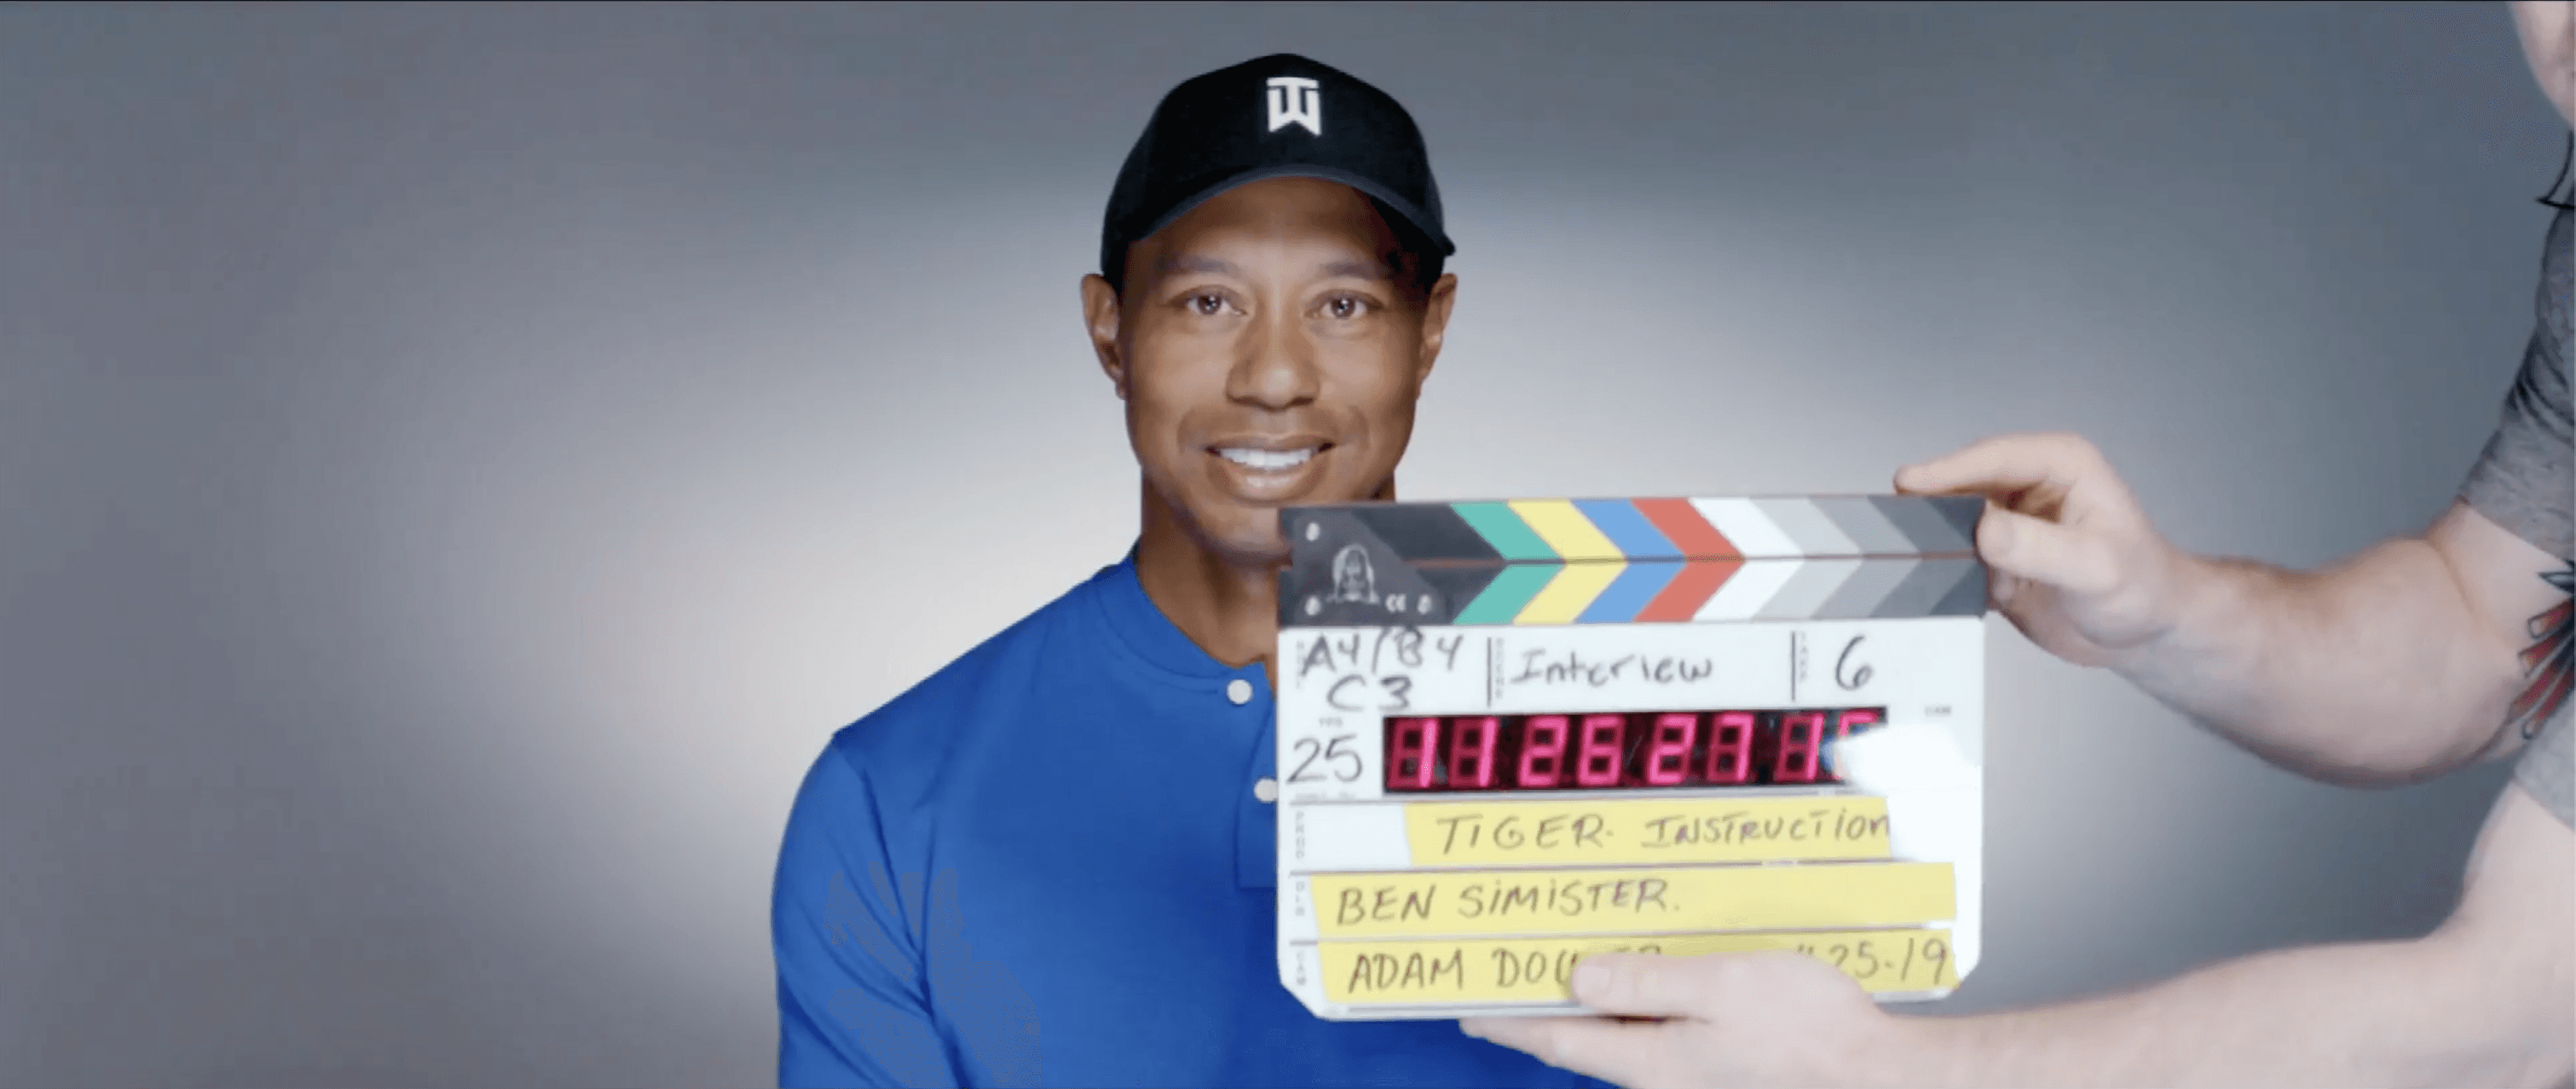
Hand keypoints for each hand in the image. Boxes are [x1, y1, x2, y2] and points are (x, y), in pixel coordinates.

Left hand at [1461, 950, 1910, 1087]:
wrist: (1881, 1076)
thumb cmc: (1812, 1034)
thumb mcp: (1720, 987)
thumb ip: (1646, 980)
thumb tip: (1577, 977)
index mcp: (1652, 1061)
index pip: (1558, 1040)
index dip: (1509, 1021)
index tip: (1468, 1008)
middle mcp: (1664, 1079)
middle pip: (1586, 1042)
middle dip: (1546, 1012)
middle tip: (1510, 981)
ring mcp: (1694, 1080)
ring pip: (1625, 1040)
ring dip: (1595, 1006)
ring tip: (1572, 971)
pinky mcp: (1722, 1074)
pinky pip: (1662, 1040)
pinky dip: (1641, 1009)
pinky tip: (1651, 984)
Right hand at [1895, 432, 2191, 669]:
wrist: (2146, 632)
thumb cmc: (2142, 587)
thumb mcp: (2095, 567)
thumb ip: (2039, 549)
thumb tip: (1984, 530)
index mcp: (2061, 465)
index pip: (1994, 457)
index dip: (1949, 470)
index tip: (1909, 485)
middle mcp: (2029, 486)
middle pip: (1963, 484)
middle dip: (1934, 507)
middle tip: (1903, 530)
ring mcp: (2008, 523)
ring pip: (1952, 522)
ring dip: (1939, 544)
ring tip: (1927, 565)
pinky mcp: (1993, 558)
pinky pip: (1955, 558)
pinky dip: (1947, 573)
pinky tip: (1955, 590)